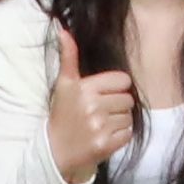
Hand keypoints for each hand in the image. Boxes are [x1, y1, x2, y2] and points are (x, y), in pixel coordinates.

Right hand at [49, 60, 141, 178]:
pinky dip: (120, 136)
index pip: (123, 80)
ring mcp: (100, 127)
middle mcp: (93, 106)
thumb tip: (64, 31)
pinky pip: (128, 134)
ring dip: (119, 121)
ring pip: (129, 117)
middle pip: (128, 99)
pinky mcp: (106, 145)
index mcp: (85, 88)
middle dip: (117, 105)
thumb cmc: (62, 115)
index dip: (116, 87)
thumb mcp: (63, 85)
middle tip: (101, 112)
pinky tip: (105, 136)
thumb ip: (68, 57)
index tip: (103, 95)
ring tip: (102, 124)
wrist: (55, 151)